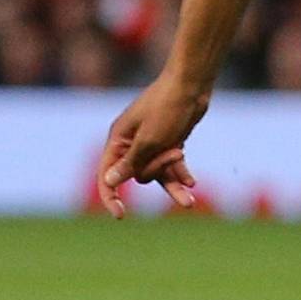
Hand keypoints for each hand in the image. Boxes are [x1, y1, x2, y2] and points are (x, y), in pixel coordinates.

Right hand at [97, 74, 210, 217]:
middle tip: (175, 152)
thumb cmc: (167, 107)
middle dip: (158, 170)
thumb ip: (131, 162)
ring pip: (158, 174)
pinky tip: (192, 184)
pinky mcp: (169, 142)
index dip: (111, 195)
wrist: (192, 85)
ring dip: (172, 183)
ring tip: (189, 202)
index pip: (107, 175)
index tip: (120, 214)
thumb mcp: (149, 139)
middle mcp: (131, 144)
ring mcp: (151, 144)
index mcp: (118, 141)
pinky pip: (172, 166)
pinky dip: (181, 173)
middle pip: (139, 174)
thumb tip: (110, 182)